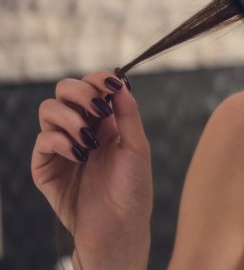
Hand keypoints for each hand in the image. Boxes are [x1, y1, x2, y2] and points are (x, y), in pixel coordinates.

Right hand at [32, 71, 151, 267]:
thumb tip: (121, 82)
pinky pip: (43, 139)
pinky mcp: (45, 166)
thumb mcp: (138, 148)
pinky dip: (60, 140)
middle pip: (65, 90)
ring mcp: (61, 146)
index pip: (93, 87)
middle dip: (80, 93)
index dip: (99, 79)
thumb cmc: (133, 189)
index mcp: (106, 122)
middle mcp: (82, 129)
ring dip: (70, 117)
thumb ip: (129, 114)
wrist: (119, 226)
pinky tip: (79, 154)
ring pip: (49, 109)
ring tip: (88, 140)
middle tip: (96, 110)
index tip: (111, 84)